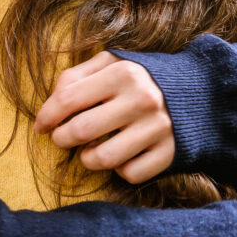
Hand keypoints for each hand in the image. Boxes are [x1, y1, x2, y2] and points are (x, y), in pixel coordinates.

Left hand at [34, 51, 175, 183]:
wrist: (196, 91)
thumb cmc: (140, 78)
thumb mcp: (111, 62)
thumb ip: (77, 75)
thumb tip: (51, 105)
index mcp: (123, 72)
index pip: (68, 99)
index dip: (46, 116)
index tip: (41, 126)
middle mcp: (142, 99)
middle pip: (80, 131)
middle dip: (61, 139)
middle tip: (62, 138)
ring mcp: (157, 128)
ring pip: (103, 159)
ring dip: (87, 158)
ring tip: (89, 149)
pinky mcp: (169, 152)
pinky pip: (129, 174)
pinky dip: (119, 169)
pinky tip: (122, 155)